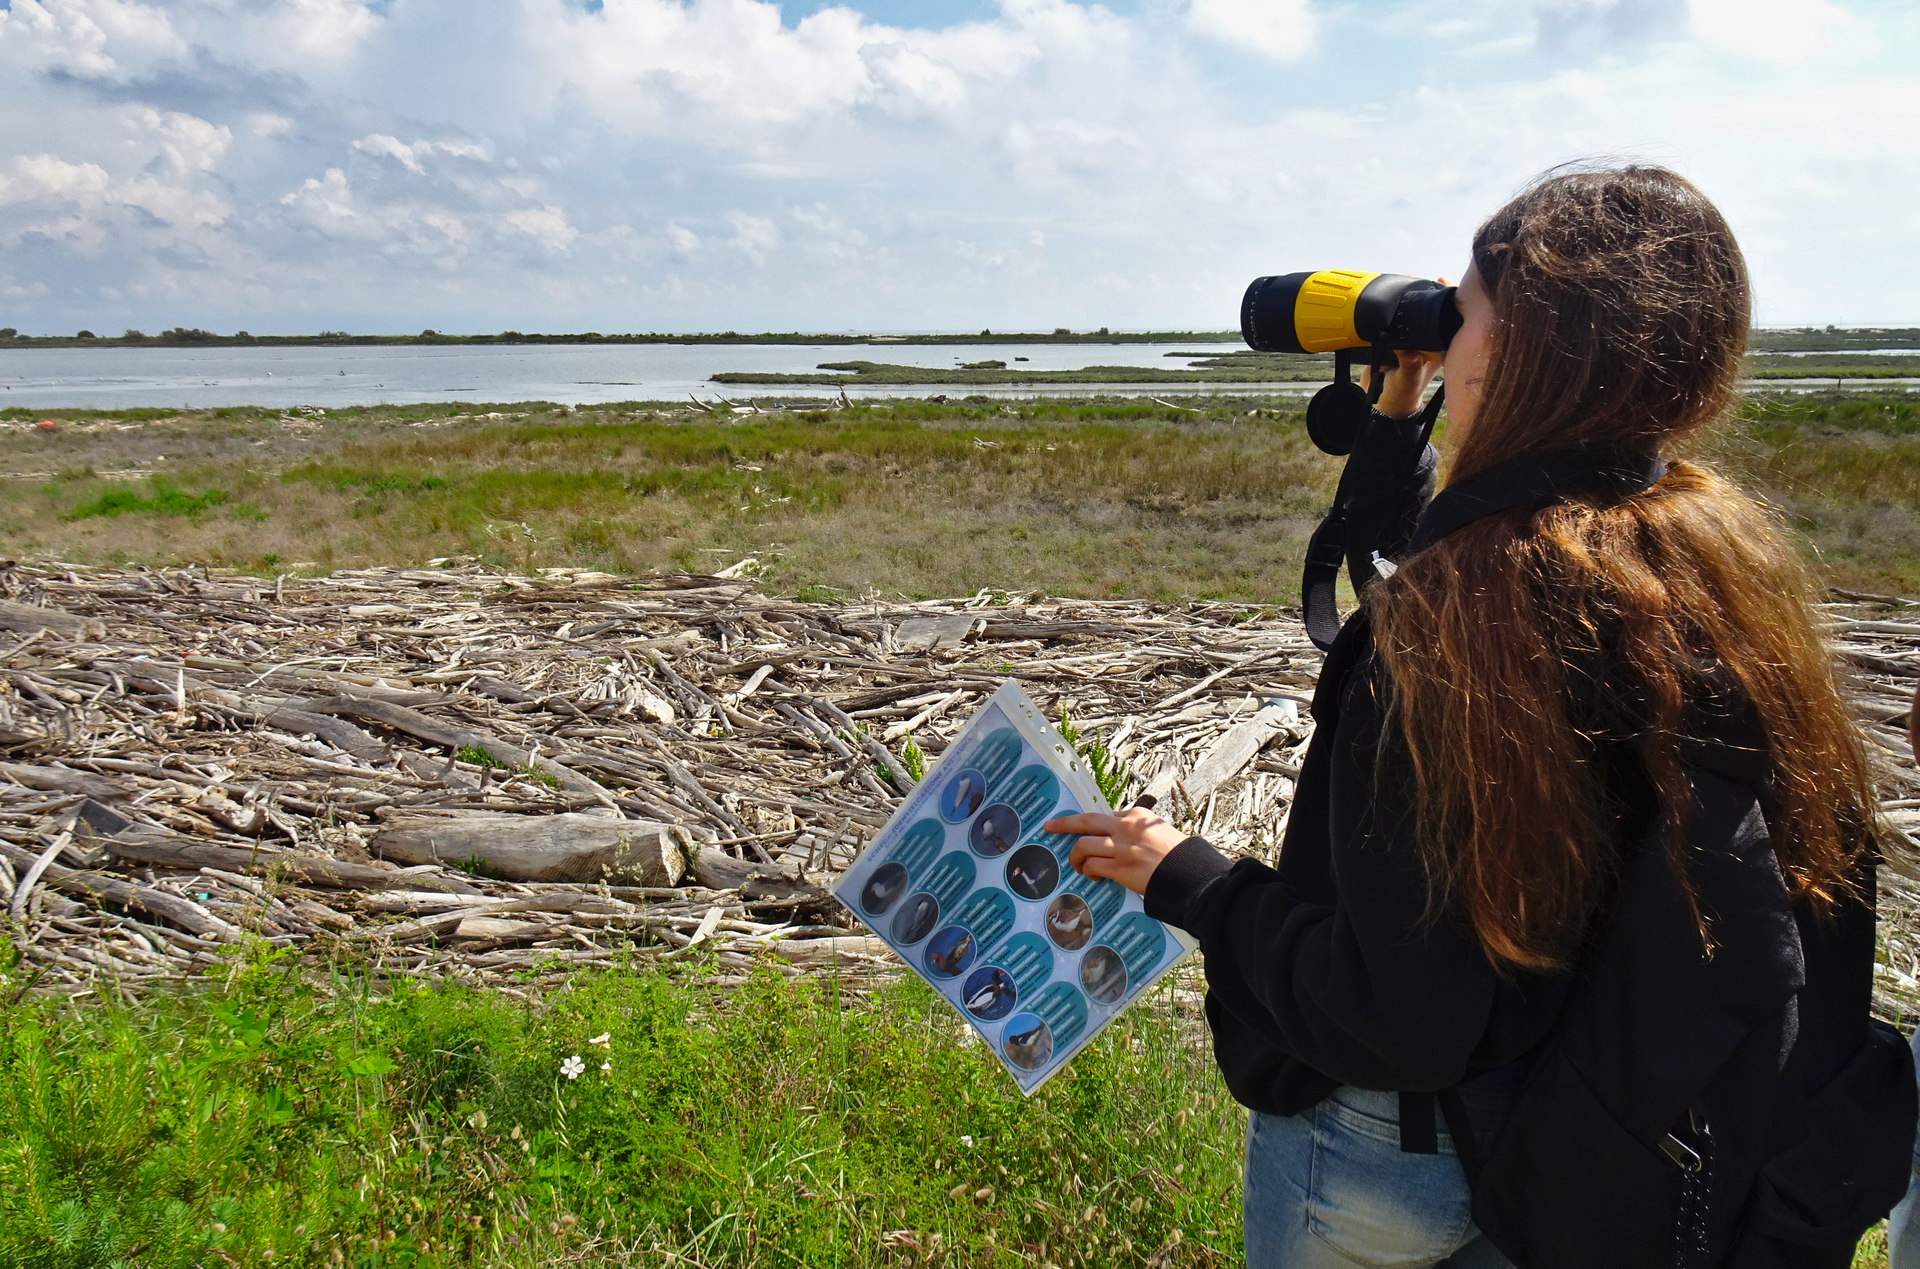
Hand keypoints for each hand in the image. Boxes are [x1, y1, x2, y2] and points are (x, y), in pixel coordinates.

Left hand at [1047, 806, 1187, 895]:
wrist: (1190, 872)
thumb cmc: (1179, 855)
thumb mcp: (1160, 832)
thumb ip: (1140, 831)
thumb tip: (1123, 839)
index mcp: (1137, 815)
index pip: (1105, 816)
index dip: (1092, 825)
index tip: (1082, 829)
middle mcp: (1126, 827)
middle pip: (1085, 820)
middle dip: (1064, 823)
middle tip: (1050, 826)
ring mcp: (1121, 847)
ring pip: (1083, 845)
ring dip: (1076, 857)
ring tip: (1077, 865)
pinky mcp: (1120, 868)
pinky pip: (1092, 866)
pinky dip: (1088, 871)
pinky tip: (1093, 876)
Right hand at [1359, 275, 1447, 419]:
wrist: (1383, 404)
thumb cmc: (1402, 395)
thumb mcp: (1407, 381)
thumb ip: (1410, 366)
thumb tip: (1408, 350)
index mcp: (1440, 348)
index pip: (1450, 318)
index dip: (1449, 298)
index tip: (1441, 281)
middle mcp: (1431, 340)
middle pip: (1433, 308)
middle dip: (1426, 289)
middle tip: (1416, 277)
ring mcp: (1415, 338)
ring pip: (1417, 310)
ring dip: (1410, 293)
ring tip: (1403, 278)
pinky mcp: (1399, 338)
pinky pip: (1400, 317)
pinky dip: (1396, 303)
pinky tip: (1391, 289)